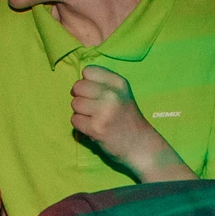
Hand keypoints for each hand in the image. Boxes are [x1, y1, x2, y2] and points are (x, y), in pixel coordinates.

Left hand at [70, 65, 183, 179]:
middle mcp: (112, 94)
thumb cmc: (126, 119)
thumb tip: (75, 87)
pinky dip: (80, 126)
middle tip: (92, 109)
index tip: (94, 94)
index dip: (86, 82)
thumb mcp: (121, 94)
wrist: (140, 144)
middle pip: (78, 87)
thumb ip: (102, 85)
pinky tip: (93, 128)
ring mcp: (104, 111)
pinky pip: (75, 120)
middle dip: (81, 98)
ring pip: (75, 104)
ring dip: (80, 113)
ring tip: (94, 119)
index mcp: (119, 83)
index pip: (88, 71)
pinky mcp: (96, 127)